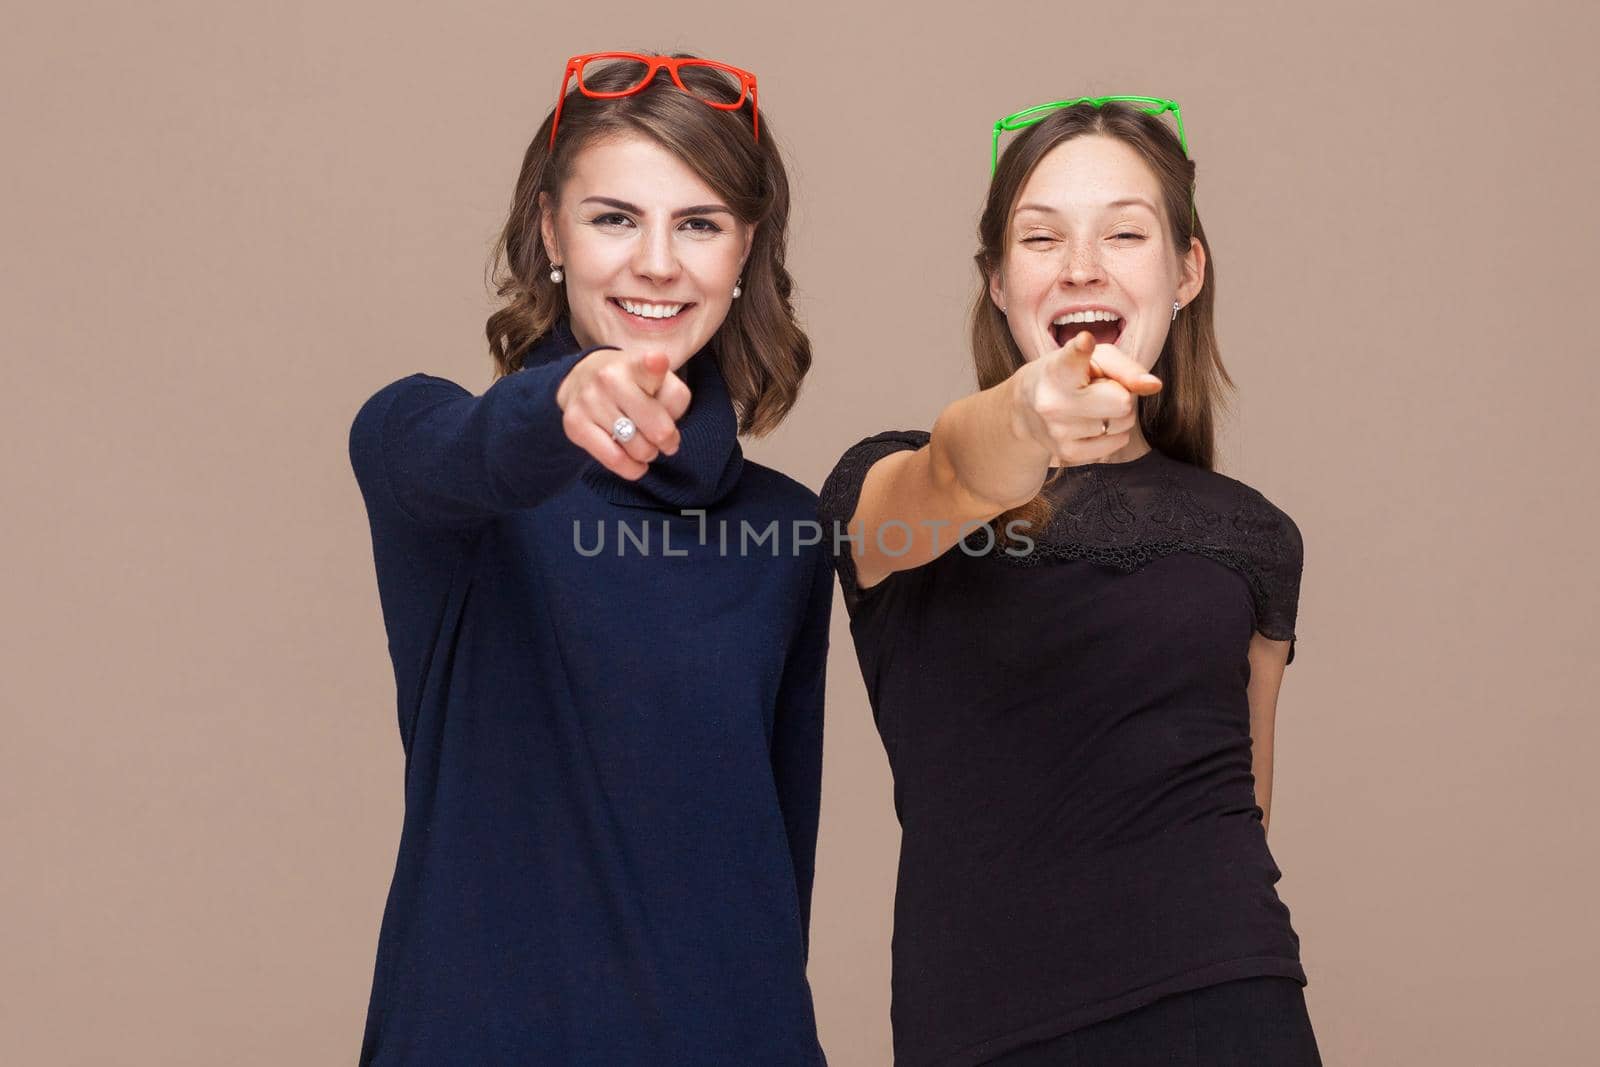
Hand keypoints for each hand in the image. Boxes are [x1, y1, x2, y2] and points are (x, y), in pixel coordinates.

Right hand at [555, 347, 691, 479]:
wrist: (583, 377)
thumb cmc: (634, 385)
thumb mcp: (661, 381)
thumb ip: (674, 401)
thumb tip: (664, 436)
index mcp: (636, 364)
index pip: (649, 364)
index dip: (654, 364)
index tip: (656, 362)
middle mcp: (609, 378)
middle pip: (658, 429)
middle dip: (667, 441)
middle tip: (662, 438)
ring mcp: (589, 401)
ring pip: (638, 448)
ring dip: (648, 453)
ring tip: (645, 444)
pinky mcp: (574, 424)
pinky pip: (614, 460)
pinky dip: (632, 468)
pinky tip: (636, 462)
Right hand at [1009, 326, 1162, 466]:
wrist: (1026, 409)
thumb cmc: (1071, 375)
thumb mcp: (1095, 359)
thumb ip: (1126, 368)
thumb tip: (1154, 386)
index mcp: (1058, 369)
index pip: (1072, 359)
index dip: (1080, 350)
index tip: (1084, 342)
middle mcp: (1053, 401)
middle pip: (1122, 402)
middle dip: (1122, 395)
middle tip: (1099, 390)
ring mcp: (1058, 431)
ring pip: (1123, 424)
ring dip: (1117, 414)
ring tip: (1091, 406)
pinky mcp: (1067, 453)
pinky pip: (1117, 443)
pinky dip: (1113, 433)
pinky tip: (1091, 424)